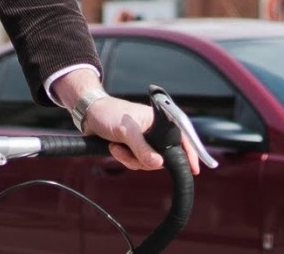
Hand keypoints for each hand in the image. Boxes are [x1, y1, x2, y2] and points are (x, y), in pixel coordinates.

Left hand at [80, 95, 201, 174]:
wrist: (89, 115)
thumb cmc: (109, 113)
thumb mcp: (126, 131)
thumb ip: (142, 148)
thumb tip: (158, 164)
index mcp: (159, 120)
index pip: (181, 136)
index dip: (190, 153)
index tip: (194, 169)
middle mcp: (155, 131)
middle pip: (163, 156)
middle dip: (145, 159)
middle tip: (130, 153)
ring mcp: (145, 140)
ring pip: (148, 162)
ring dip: (131, 159)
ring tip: (118, 146)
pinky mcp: (135, 148)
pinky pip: (137, 162)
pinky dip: (125, 159)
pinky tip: (114, 148)